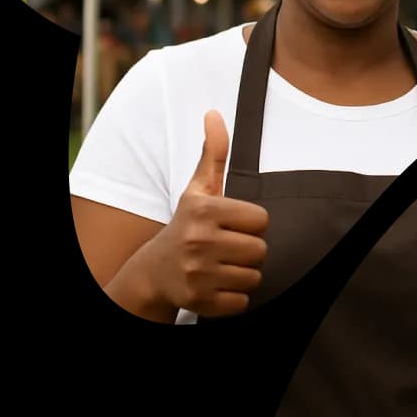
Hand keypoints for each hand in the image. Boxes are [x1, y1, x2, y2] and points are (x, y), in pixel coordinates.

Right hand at [141, 110, 269, 317]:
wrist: (155, 270)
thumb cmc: (187, 224)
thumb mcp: (198, 188)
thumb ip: (214, 153)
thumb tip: (214, 114)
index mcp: (204, 211)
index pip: (261, 220)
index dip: (251, 224)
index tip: (231, 225)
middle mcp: (198, 241)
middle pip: (260, 250)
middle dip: (248, 250)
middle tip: (227, 247)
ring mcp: (197, 273)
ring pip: (254, 277)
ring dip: (242, 274)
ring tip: (222, 265)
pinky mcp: (199, 302)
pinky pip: (242, 302)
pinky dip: (234, 298)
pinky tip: (217, 285)